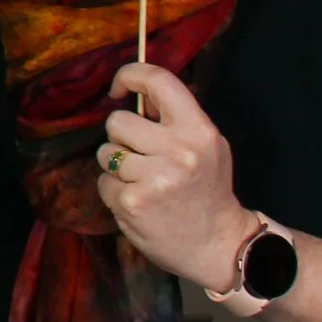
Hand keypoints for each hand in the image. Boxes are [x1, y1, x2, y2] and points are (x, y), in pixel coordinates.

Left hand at [98, 62, 246, 292]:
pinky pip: (103, 181)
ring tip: (144, 182)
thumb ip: (175, 119)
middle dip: (122, 138)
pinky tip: (140, 202)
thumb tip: (138, 92)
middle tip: (144, 158)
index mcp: (199, 131)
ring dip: (117, 166)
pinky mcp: (131, 202)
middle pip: (117, 121)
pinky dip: (114, 191)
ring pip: (105, 152)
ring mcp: (153, 178)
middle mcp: (178, 151)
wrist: (218, 245)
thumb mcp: (207, 146)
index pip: (159, 81)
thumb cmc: (207, 190)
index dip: (130, 75)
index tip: (118, 88)